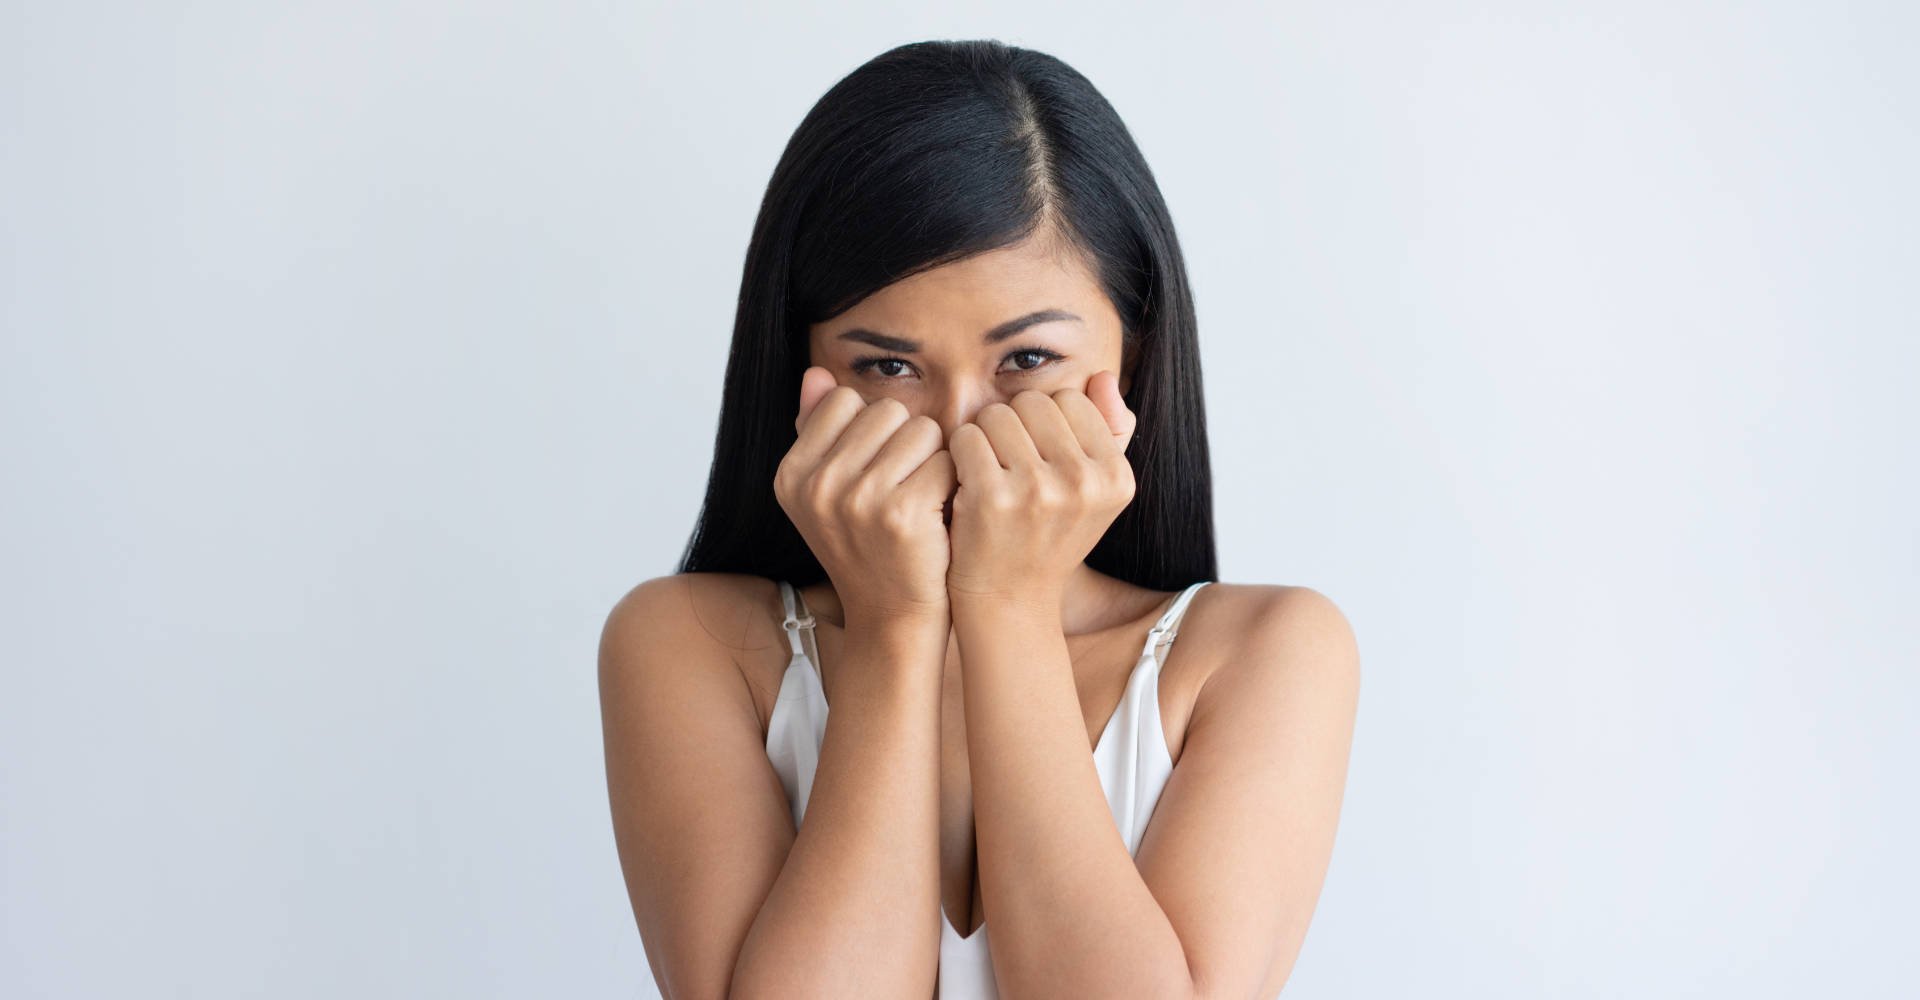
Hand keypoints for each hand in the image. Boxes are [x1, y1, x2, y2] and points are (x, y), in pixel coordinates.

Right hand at [774, 366, 957, 626]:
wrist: (893, 619)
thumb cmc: (869, 547)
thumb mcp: (829, 492)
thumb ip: (819, 429)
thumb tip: (816, 372)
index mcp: (791, 474)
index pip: (845, 400)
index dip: (873, 430)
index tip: (874, 473)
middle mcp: (816, 485)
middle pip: (887, 411)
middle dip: (906, 443)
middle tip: (902, 491)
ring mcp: (856, 500)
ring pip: (921, 429)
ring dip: (933, 461)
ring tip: (920, 502)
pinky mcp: (901, 514)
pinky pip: (945, 460)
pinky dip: (952, 484)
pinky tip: (938, 516)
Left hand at [944, 370, 1137, 610]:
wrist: (1009, 599)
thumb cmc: (1048, 535)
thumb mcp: (1093, 492)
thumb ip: (1109, 430)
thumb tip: (1104, 376)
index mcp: (1117, 475)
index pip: (1071, 399)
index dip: (1045, 424)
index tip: (1039, 461)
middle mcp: (1084, 481)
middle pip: (1033, 401)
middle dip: (1014, 425)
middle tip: (1010, 468)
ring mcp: (1038, 489)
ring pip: (997, 414)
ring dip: (985, 437)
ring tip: (991, 475)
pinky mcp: (992, 497)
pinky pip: (967, 436)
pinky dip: (959, 454)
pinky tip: (967, 484)